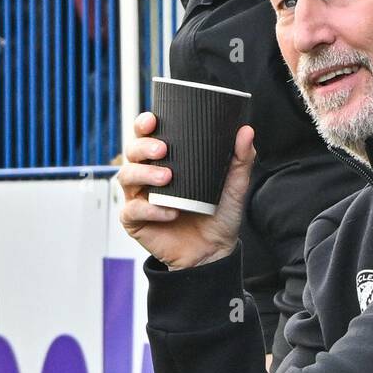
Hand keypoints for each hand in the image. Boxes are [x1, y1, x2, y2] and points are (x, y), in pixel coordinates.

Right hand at [116, 111, 256, 269]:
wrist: (214, 251)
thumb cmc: (219, 216)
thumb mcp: (234, 186)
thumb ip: (240, 159)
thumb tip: (246, 131)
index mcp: (165, 161)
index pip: (146, 136)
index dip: (143, 125)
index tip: (152, 120)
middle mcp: (147, 176)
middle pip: (132, 152)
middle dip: (143, 146)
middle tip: (162, 150)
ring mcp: (140, 198)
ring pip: (126, 177)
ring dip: (144, 174)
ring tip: (167, 178)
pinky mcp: (136, 221)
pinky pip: (133, 211)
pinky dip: (150, 210)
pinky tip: (169, 212)